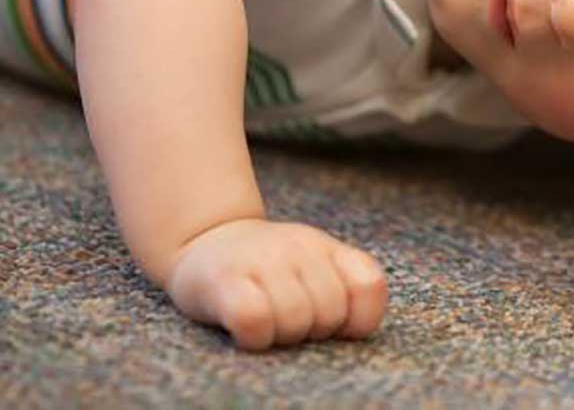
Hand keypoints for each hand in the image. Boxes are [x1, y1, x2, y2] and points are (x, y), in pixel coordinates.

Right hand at [164, 218, 387, 350]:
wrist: (204, 237)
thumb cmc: (267, 268)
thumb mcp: (315, 264)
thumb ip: (345, 287)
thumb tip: (352, 330)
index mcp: (327, 249)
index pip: (369, 286)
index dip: (357, 319)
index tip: (334, 324)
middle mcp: (299, 247)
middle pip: (330, 312)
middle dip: (313, 332)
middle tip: (288, 321)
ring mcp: (262, 259)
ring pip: (295, 319)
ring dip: (280, 335)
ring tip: (266, 323)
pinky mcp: (224, 279)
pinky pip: (255, 319)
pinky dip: (254, 336)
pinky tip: (245, 329)